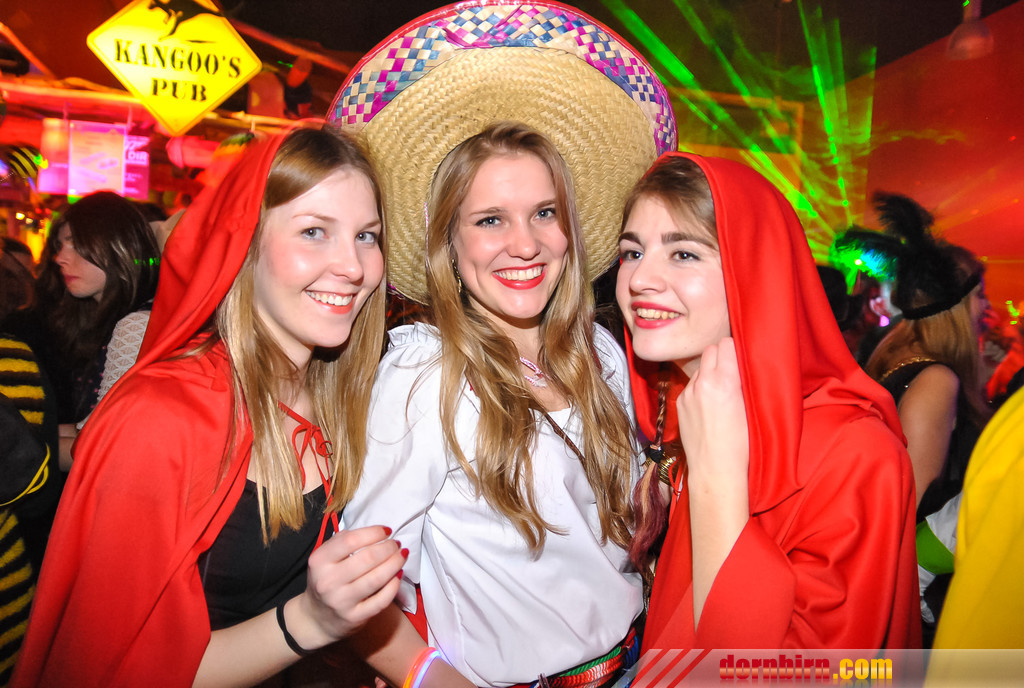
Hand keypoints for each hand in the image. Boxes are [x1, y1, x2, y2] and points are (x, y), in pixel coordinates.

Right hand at [288, 525, 405, 649]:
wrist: (316, 618)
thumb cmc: (326, 579)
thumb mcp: (325, 557)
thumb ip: (343, 541)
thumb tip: (375, 532)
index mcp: (319, 561)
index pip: (350, 541)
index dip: (373, 533)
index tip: (387, 531)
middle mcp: (328, 581)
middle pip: (368, 558)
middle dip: (388, 548)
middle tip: (396, 544)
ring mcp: (341, 601)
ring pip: (376, 579)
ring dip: (395, 563)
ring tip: (402, 555)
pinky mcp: (354, 617)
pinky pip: (381, 601)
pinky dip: (394, 586)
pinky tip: (398, 575)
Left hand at [676, 337, 748, 484]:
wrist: (715, 468)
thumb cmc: (741, 444)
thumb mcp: (752, 407)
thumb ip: (745, 380)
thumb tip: (744, 362)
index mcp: (724, 381)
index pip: (726, 344)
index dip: (736, 349)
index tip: (742, 358)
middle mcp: (703, 383)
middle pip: (711, 349)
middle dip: (722, 356)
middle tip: (733, 370)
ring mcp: (688, 393)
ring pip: (700, 367)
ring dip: (710, 372)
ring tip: (721, 391)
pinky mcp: (680, 403)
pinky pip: (691, 384)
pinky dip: (700, 388)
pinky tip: (709, 405)